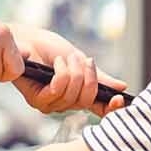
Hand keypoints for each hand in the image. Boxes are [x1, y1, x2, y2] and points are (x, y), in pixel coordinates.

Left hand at [10, 25, 128, 114]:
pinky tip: (56, 63)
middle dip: (89, 77)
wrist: (28, 40)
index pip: (99, 110)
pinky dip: (60, 73)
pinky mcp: (36, 100)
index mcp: (77, 96)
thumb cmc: (50, 49)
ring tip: (67, 58)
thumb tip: (122, 86)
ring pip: (73, 95)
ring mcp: (50, 105)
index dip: (111, 108)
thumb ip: (99, 77)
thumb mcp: (81, 62)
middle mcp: (65, 105)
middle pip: (87, 100)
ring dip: (73, 71)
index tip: (120, 98)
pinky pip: (58, 91)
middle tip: (83, 60)